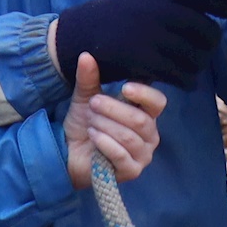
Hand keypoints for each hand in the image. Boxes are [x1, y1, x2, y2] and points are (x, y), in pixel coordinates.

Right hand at [50, 0, 225, 88]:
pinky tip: (183, 80)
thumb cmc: (121, 14)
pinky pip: (182, 76)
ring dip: (199, 65)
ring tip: (191, 65)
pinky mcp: (143, 61)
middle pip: (209, 31)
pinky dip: (187, 81)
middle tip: (203, 49)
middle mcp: (160, 8)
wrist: (81, 34)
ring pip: (197, 57)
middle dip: (210, 45)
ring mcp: (151, 35)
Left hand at [63, 54, 169, 185]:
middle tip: (94, 104)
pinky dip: (105, 143)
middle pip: (141, 120)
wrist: (68, 153)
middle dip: (114, 110)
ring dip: (106, 126)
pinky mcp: (131, 171)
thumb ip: (89, 78)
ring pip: (129, 137)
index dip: (145, 95)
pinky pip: (122, 155)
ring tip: (91, 123)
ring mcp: (142, 155)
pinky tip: (94, 136)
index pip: (157, 102)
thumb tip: (86, 55)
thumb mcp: (86, 98)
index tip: (125, 88)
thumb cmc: (85, 124)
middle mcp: (149, 135)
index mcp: (145, 114)